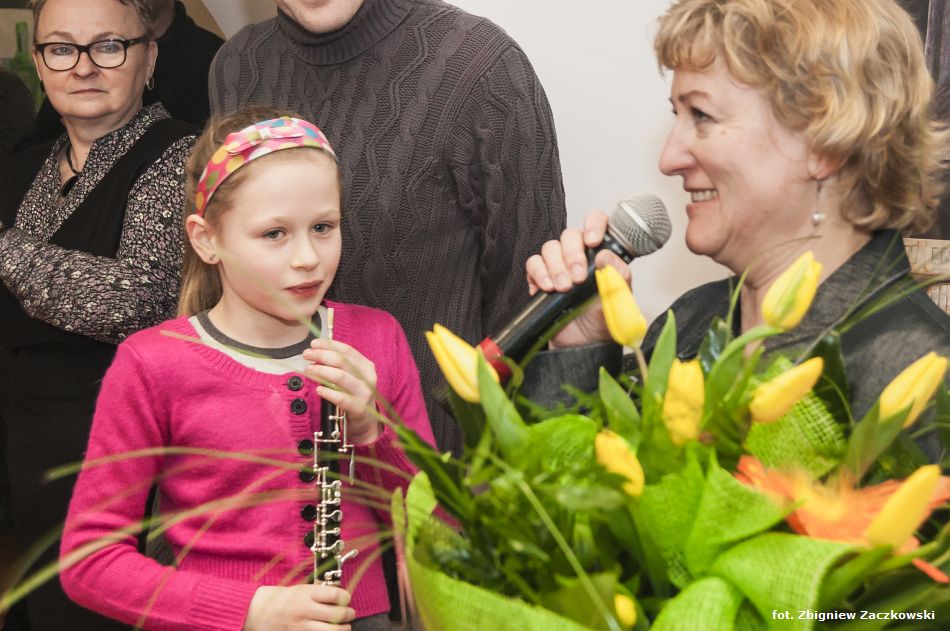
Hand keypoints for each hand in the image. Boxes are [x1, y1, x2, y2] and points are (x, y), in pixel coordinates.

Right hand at [244, 584, 354, 630]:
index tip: (345, 599)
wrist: (255, 612)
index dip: (345, 597)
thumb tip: (339, 597)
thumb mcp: (299, 589)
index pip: (336, 595)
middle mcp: (305, 611)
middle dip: (349, 614)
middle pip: (338, 614)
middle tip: (350, 614)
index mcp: (306, 595)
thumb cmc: (279, 599)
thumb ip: (318, 593)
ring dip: (343, 629)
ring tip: (344, 626)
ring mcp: (301, 627)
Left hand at [303, 339, 379, 443]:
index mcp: (366, 366)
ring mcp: (365, 393)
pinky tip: (318, 389)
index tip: (313, 343)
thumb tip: (315, 354)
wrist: (365, 422)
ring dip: (322, 371)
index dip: (329, 345)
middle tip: (306, 355)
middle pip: (342, 361)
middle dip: (321, 355)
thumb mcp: (350, 377)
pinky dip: (328, 392)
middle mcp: (368, 377)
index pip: (347, 350)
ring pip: (341, 377)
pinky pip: (342, 399)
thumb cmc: (353, 396)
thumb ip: (336, 366)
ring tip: (309, 370)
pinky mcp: (359, 409)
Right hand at [524, 211, 631, 347]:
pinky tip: (547, 288)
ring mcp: (558, 265)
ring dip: (556, 267)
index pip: (596, 222)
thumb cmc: (603, 320)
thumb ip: (618, 274)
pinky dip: (539, 274)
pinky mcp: (540, 278)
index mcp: (600, 253)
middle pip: (569, 235)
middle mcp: (579, 255)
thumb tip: (604, 255)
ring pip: (550, 248)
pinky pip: (533, 264)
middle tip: (578, 278)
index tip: (593, 241)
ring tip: (563, 288)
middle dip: (572, 254)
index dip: (593, 225)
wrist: (584, 345)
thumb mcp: (619, 298)